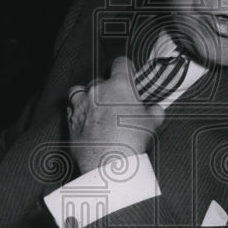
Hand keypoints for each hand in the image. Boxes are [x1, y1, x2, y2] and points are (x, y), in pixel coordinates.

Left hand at [67, 56, 164, 174]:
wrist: (109, 163)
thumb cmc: (130, 142)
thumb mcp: (152, 124)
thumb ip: (154, 111)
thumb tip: (157, 110)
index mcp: (119, 86)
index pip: (121, 64)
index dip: (126, 68)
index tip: (128, 73)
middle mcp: (97, 91)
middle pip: (100, 80)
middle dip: (107, 89)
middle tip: (116, 102)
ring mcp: (81, 105)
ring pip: (79, 91)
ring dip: (87, 96)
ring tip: (96, 107)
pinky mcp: (71, 120)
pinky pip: (71, 109)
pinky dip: (77, 112)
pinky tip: (86, 120)